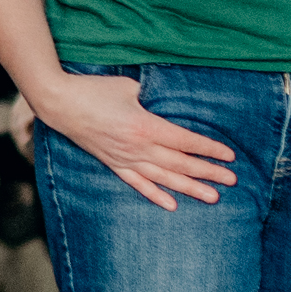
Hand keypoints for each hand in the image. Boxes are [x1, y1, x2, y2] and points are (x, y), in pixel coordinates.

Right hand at [23, 64, 235, 211]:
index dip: (209, 149)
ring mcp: (125, 159)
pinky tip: (172, 205)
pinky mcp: (113, 163)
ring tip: (212, 198)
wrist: (59, 103)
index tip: (229, 156)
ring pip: (164, 178)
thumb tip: (169, 98)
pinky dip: (155, 195)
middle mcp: (138, 147)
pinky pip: (137, 183)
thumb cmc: (94, 89)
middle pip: (180, 163)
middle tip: (231, 181)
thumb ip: (152, 95)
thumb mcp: (128, 86)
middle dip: (208, 173)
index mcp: (145, 126)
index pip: (185, 141)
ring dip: (189, 189)